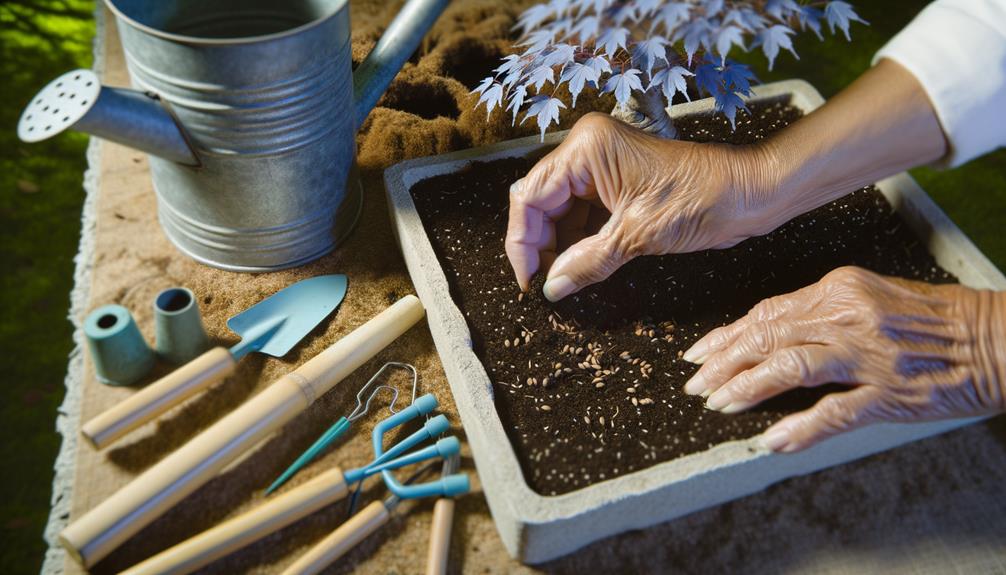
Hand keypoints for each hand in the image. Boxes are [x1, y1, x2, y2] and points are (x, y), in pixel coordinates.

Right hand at [505, 112, 778, 300]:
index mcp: (586, 149)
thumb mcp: (637, 237)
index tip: (529, 281)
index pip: (531, 196)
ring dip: (559, 245)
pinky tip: (580, 266)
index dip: (523, 242)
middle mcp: (588, 150)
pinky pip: (583, 213)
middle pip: (540, 201)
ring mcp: (602, 165)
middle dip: (539, 244)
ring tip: (563, 280)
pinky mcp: (617, 182)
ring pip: (559, 210)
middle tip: (545, 284)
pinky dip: (579, 241)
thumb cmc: (705, 199)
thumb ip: (587, 263)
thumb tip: (553, 288)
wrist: (752, 193)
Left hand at [682, 266, 1005, 452]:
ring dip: (747, 387)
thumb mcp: (873, 296)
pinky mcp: (889, 392)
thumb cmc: (938, 318)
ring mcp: (868, 354)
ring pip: (788, 366)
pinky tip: (773, 439)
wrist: (998, 339)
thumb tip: (771, 332)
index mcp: (840, 289)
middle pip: (766, 336)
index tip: (699, 352)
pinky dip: (799, 427)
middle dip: (723, 363)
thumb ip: (823, 311)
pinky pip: (833, 411)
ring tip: (719, 403)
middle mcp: (848, 315)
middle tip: (695, 383)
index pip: (766, 311)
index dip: (727, 335)